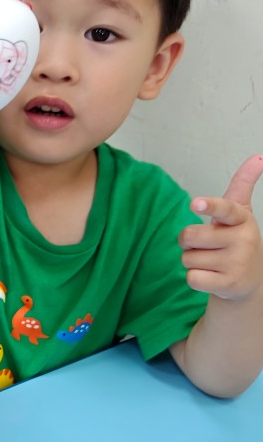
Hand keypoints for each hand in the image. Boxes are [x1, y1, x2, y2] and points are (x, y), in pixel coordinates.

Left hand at [180, 155, 262, 300]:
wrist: (248, 279)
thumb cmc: (235, 240)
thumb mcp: (240, 213)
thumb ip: (243, 185)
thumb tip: (258, 157)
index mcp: (242, 219)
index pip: (225, 208)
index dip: (209, 206)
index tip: (195, 203)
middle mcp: (243, 239)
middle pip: (189, 235)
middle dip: (187, 241)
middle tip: (203, 244)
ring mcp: (238, 263)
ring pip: (187, 258)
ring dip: (192, 261)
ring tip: (212, 262)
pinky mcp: (229, 284)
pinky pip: (192, 277)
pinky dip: (195, 278)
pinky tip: (212, 277)